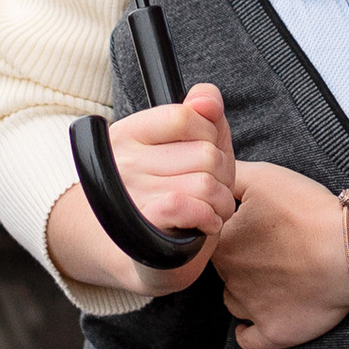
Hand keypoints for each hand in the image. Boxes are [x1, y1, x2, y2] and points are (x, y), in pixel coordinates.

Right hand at [45, 86, 237, 294]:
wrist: (128, 250)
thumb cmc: (162, 192)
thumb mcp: (181, 147)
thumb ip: (201, 115)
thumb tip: (207, 98)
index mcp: (129, 133)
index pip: (185, 116)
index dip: (210, 136)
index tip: (209, 153)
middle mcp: (124, 161)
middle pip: (205, 153)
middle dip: (224, 174)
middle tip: (215, 189)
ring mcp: (131, 195)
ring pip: (206, 183)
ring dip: (222, 201)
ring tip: (212, 209)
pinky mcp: (142, 227)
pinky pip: (187, 206)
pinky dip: (209, 217)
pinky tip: (206, 223)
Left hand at [212, 162, 348, 348]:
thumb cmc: (308, 211)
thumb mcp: (265, 177)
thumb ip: (229, 175)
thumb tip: (208, 176)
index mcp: (223, 243)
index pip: (210, 239)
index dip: (231, 230)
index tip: (256, 226)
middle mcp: (229, 279)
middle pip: (223, 269)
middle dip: (240, 259)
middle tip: (271, 247)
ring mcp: (250, 309)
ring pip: (234, 301)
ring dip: (246, 291)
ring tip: (274, 277)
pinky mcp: (273, 332)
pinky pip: (248, 339)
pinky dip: (250, 331)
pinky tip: (259, 318)